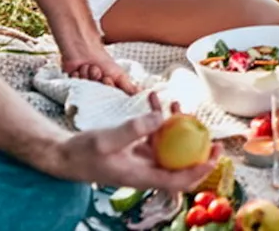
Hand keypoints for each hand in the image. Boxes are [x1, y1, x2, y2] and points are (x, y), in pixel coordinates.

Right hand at [47, 93, 218, 190]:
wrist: (63, 155)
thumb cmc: (81, 152)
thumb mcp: (106, 139)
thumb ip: (133, 129)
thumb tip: (160, 117)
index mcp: (142, 176)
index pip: (178, 180)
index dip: (199, 171)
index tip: (214, 156)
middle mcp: (146, 170)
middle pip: (181, 165)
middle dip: (199, 150)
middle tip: (214, 136)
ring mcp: (141, 159)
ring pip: (169, 145)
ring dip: (176, 125)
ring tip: (178, 103)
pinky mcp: (135, 148)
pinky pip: (153, 133)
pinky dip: (155, 117)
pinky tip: (152, 97)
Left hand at [62, 47, 137, 95]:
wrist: (84, 48)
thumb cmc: (102, 59)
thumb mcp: (119, 75)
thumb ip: (129, 87)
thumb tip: (142, 95)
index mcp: (108, 91)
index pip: (109, 98)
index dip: (107, 87)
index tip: (107, 78)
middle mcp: (96, 92)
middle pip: (96, 95)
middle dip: (97, 80)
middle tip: (98, 71)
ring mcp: (84, 88)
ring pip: (84, 89)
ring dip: (87, 75)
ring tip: (89, 66)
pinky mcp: (73, 85)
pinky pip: (74, 85)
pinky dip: (77, 76)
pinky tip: (78, 69)